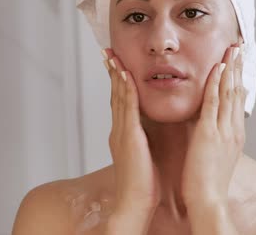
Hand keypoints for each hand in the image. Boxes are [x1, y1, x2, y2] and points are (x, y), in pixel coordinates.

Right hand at [103, 49, 159, 217]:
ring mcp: (121, 132)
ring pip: (119, 97)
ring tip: (113, 55)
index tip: (116, 64)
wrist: (134, 203)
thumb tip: (147, 131)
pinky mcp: (129, 136)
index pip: (120, 102)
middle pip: (115, 95)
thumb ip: (142, 140)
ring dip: (116, 74)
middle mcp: (118, 130)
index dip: (117, 82)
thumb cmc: (142, 185)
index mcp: (123, 134)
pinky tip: (125, 75)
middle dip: (111, 72)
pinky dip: (125, 90)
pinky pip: (127, 108)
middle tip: (108, 52)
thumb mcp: (142, 155)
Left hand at [181, 44, 245, 209]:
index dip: (238, 78)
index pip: (237, 99)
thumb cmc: (208, 180)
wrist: (208, 199)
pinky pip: (214, 103)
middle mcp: (233, 129)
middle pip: (237, 91)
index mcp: (234, 134)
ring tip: (231, 49)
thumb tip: (213, 122)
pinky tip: (217, 68)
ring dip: (230, 69)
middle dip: (237, 67)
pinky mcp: (210, 133)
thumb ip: (216, 135)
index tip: (238, 61)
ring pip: (228, 92)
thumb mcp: (218, 153)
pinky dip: (216, 84)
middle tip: (238, 47)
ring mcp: (223, 130)